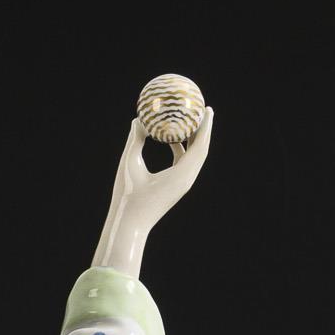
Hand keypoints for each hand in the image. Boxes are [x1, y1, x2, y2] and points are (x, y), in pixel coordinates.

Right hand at [92, 107, 213, 278]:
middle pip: (201, 150)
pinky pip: (183, 164)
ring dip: (193, 139)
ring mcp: (182, 185)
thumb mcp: (130, 164)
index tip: (207, 108)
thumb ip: (136, 140)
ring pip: (193, 158)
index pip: (200, 146)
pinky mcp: (175, 188)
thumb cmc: (128, 197)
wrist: (129, 226)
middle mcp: (186, 180)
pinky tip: (172, 140)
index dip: (205, 126)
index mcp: (181, 175)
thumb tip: (139, 119)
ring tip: (189, 121)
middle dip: (203, 129)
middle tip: (201, 110)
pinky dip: (181, 150)